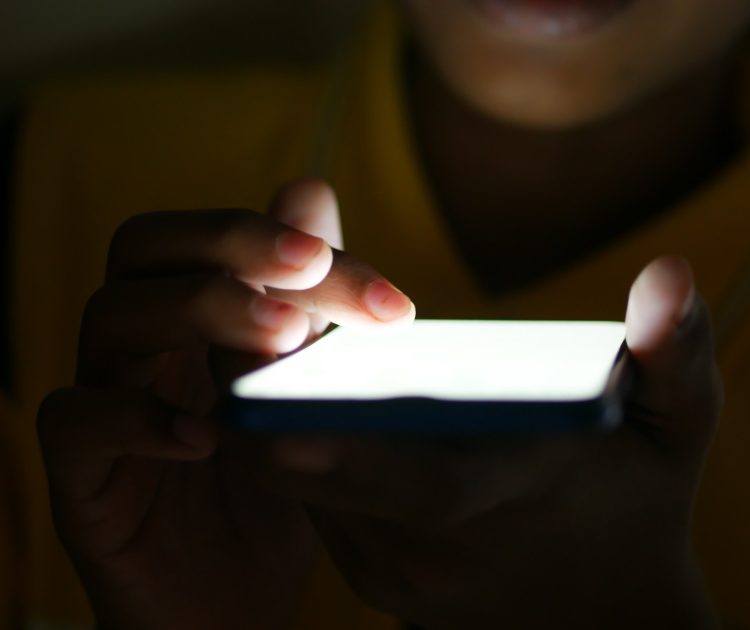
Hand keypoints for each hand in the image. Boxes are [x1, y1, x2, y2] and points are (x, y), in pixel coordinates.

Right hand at [36, 179, 414, 629]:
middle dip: (233, 246)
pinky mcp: (82, 476)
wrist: (233, 599)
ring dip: (198, 311)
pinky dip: (135, 417)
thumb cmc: (275, 486)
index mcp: (193, 314)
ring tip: (281, 340)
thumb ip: (309, 300)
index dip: (281, 235)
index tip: (371, 283)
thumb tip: (312, 189)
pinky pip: (76, 422)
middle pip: (145, 246)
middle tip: (312, 268)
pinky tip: (207, 436)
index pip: (212, 236)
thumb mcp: (307, 391)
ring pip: (110, 316)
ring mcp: (105, 402)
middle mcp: (142, 344)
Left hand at [246, 256, 721, 628]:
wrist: (592, 608)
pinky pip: (296, 487)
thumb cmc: (633, 506)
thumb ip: (675, 358)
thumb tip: (670, 276)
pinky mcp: (357, 558)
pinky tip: (287, 366)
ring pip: (290, 475)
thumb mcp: (671, 433)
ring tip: (265, 312)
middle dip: (271, 388)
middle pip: (316, 471)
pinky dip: (282, 425)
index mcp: (501, 506)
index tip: (288, 405)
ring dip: (268, 398)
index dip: (351, 445)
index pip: (416, 485)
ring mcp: (380, 559)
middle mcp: (421, 546)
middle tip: (251, 297)